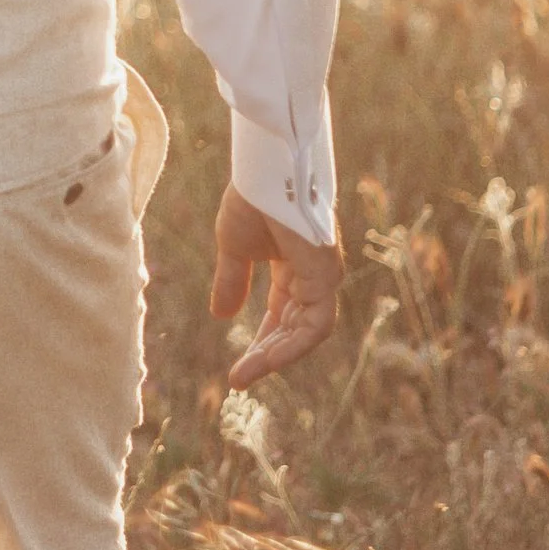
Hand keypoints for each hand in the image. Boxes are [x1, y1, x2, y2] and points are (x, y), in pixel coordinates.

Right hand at [210, 185, 342, 391]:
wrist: (263, 171)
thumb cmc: (252, 199)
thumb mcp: (234, 249)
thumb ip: (232, 282)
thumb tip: (221, 317)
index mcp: (294, 267)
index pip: (281, 315)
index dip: (261, 342)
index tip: (238, 368)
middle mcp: (313, 275)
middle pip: (293, 328)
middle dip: (266, 354)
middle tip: (238, 378)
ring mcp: (324, 276)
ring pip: (306, 332)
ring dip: (276, 355)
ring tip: (246, 373)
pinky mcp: (327, 275)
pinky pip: (315, 325)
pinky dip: (292, 345)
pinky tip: (266, 358)